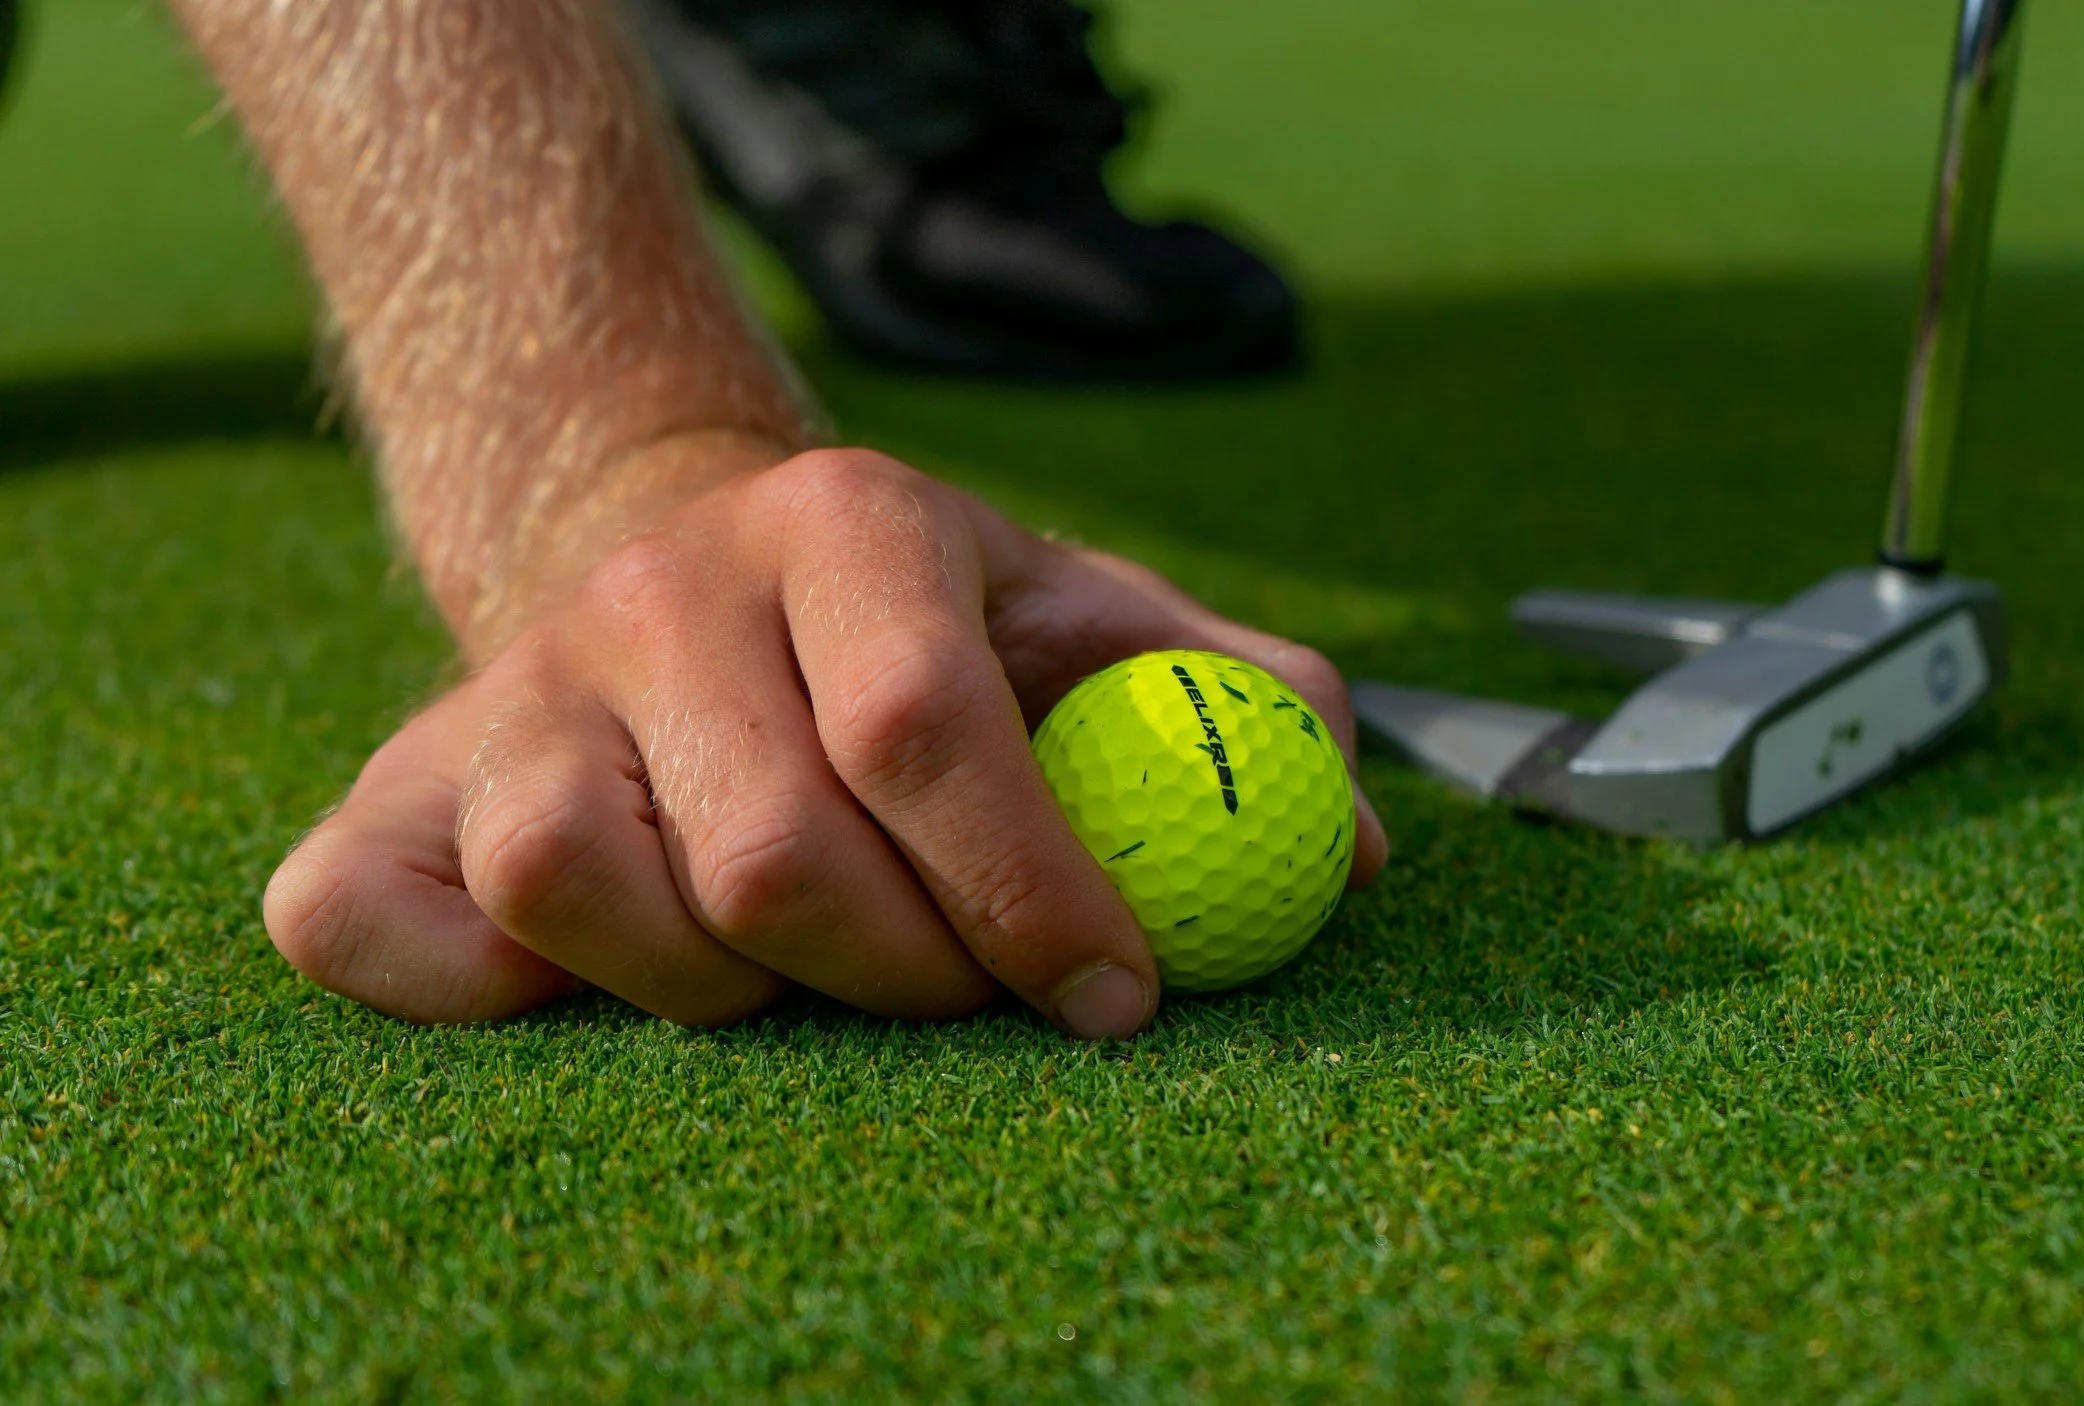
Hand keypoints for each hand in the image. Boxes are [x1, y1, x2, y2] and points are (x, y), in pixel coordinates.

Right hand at [262, 449, 1388, 1035]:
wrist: (676, 553)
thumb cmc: (916, 626)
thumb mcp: (1083, 622)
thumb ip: (1226, 706)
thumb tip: (1352, 848)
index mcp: (847, 522)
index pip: (924, 726)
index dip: (1031, 892)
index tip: (1118, 1002)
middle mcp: (656, 587)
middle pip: (772, 855)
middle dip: (909, 977)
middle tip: (969, 999)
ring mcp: (502, 688)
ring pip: (578, 889)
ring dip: (721, 992)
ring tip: (798, 967)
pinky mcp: (386, 788)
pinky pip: (373, 928)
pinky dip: (486, 998)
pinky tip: (600, 978)